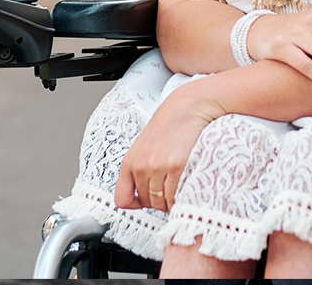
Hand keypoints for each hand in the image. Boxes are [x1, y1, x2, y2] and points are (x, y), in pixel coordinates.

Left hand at [114, 81, 222, 212]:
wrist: (188, 106)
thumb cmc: (170, 123)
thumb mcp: (146, 145)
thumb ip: (141, 167)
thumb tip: (143, 193)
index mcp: (130, 161)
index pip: (122, 199)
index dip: (134, 205)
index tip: (143, 203)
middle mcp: (142, 165)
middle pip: (146, 202)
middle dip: (158, 201)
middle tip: (168, 192)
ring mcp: (158, 167)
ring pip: (161, 203)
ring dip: (170, 202)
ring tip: (178, 191)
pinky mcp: (176, 167)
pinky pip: (174, 196)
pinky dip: (180, 198)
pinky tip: (184, 189)